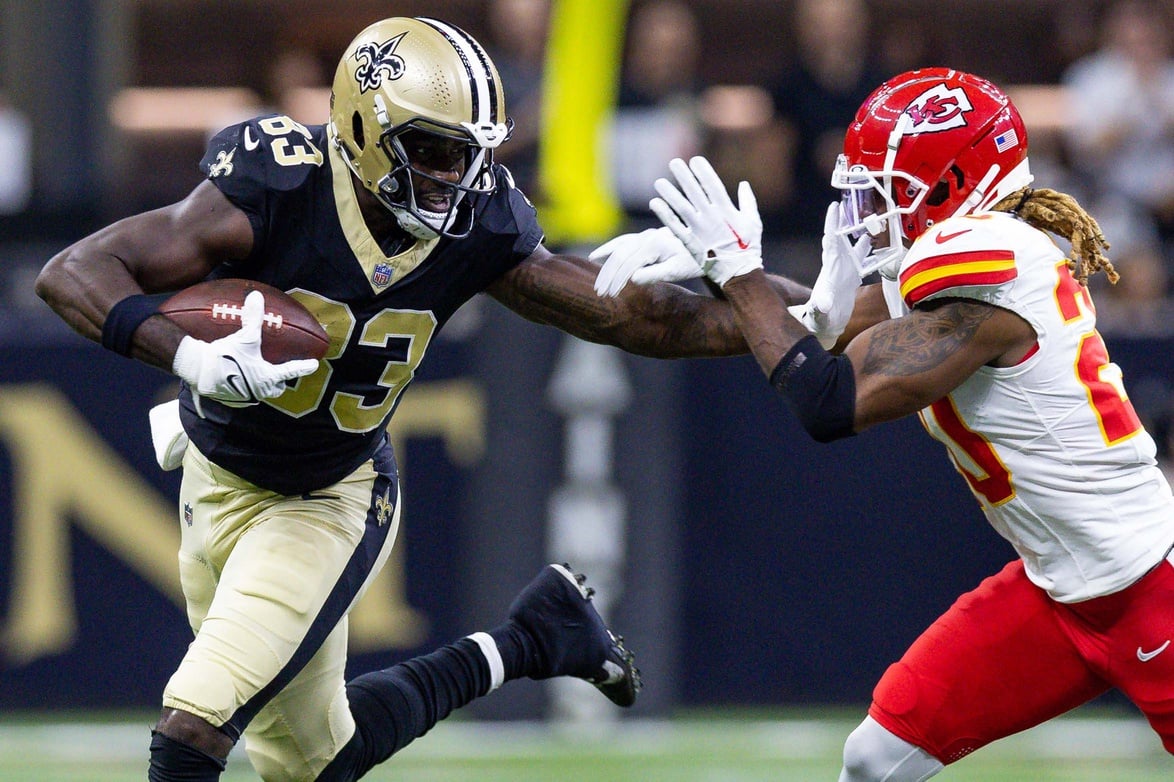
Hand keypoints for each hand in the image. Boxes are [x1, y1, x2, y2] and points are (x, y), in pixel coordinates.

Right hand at [171, 290, 319, 408]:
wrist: (197, 370)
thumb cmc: (226, 355)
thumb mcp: (244, 337)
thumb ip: (253, 317)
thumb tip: (257, 296)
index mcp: (266, 378)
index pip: (291, 371)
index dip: (303, 367)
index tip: (314, 364)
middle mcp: (257, 390)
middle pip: (275, 389)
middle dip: (279, 383)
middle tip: (281, 375)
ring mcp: (243, 397)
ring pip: (258, 393)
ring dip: (260, 385)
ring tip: (258, 376)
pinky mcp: (227, 398)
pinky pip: (239, 393)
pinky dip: (241, 386)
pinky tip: (235, 378)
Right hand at [590, 227, 699, 296]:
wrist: (708, 242)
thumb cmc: (695, 259)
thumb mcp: (679, 270)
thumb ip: (655, 274)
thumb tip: (632, 280)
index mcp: (653, 245)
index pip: (628, 264)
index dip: (617, 280)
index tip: (610, 296)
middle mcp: (646, 236)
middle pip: (619, 256)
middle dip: (608, 275)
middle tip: (600, 294)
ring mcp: (644, 235)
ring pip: (617, 249)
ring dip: (606, 267)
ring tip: (598, 284)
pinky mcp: (645, 237)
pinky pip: (621, 242)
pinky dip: (608, 250)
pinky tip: (595, 257)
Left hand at [648, 156, 762, 286]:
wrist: (739, 273)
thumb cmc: (749, 248)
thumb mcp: (754, 222)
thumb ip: (748, 202)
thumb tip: (744, 184)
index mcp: (727, 210)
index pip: (713, 185)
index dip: (703, 172)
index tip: (695, 160)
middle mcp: (712, 217)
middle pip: (695, 192)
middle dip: (684, 176)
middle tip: (673, 163)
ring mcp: (700, 230)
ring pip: (682, 207)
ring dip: (670, 194)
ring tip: (658, 182)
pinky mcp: (691, 243)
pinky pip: (675, 226)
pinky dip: (665, 214)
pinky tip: (655, 203)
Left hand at [787, 202, 869, 348]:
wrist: (827, 327)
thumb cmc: (822, 319)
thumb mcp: (821, 314)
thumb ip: (820, 309)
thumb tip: (822, 306)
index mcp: (830, 268)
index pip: (831, 240)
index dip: (832, 224)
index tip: (834, 206)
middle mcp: (837, 265)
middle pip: (840, 236)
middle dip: (843, 219)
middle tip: (849, 200)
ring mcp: (844, 270)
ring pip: (852, 245)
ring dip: (856, 231)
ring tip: (865, 215)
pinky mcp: (852, 276)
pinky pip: (862, 257)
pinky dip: (868, 247)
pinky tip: (874, 238)